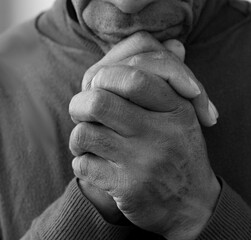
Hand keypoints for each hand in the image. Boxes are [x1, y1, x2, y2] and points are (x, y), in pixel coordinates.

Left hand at [69, 33, 220, 238]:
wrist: (191, 203)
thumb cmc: (180, 153)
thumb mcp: (183, 115)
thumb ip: (168, 82)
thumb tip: (172, 45)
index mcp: (177, 109)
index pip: (132, 76)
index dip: (105, 77)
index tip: (100, 86)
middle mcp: (161, 133)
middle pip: (98, 100)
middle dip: (80, 103)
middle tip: (84, 111)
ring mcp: (144, 161)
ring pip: (84, 132)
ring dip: (78, 136)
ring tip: (87, 141)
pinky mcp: (127, 187)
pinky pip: (83, 164)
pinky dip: (81, 162)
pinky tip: (93, 165)